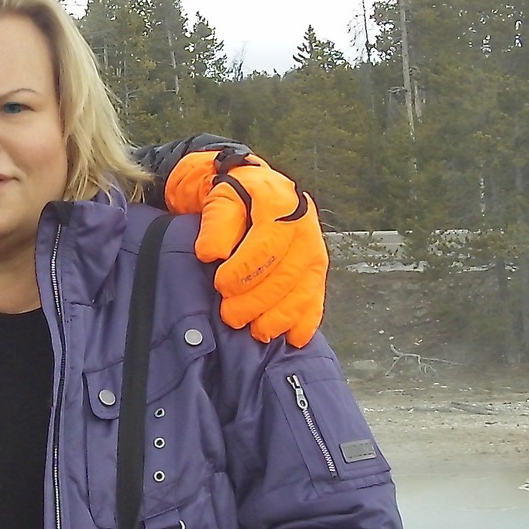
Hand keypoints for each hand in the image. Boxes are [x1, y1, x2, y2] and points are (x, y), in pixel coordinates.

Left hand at [165, 149, 327, 346]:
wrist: (253, 191)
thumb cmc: (233, 198)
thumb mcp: (219, 198)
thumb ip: (216, 223)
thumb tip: (211, 253)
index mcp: (280, 204)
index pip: (267, 246)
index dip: (244, 272)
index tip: (221, 285)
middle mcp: (304, 227)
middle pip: (286, 275)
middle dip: (257, 302)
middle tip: (231, 316)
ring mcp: (315, 250)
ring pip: (304, 291)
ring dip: (280, 317)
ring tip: (256, 331)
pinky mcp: (317, 270)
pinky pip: (317, 298)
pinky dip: (305, 321)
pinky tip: (292, 338)